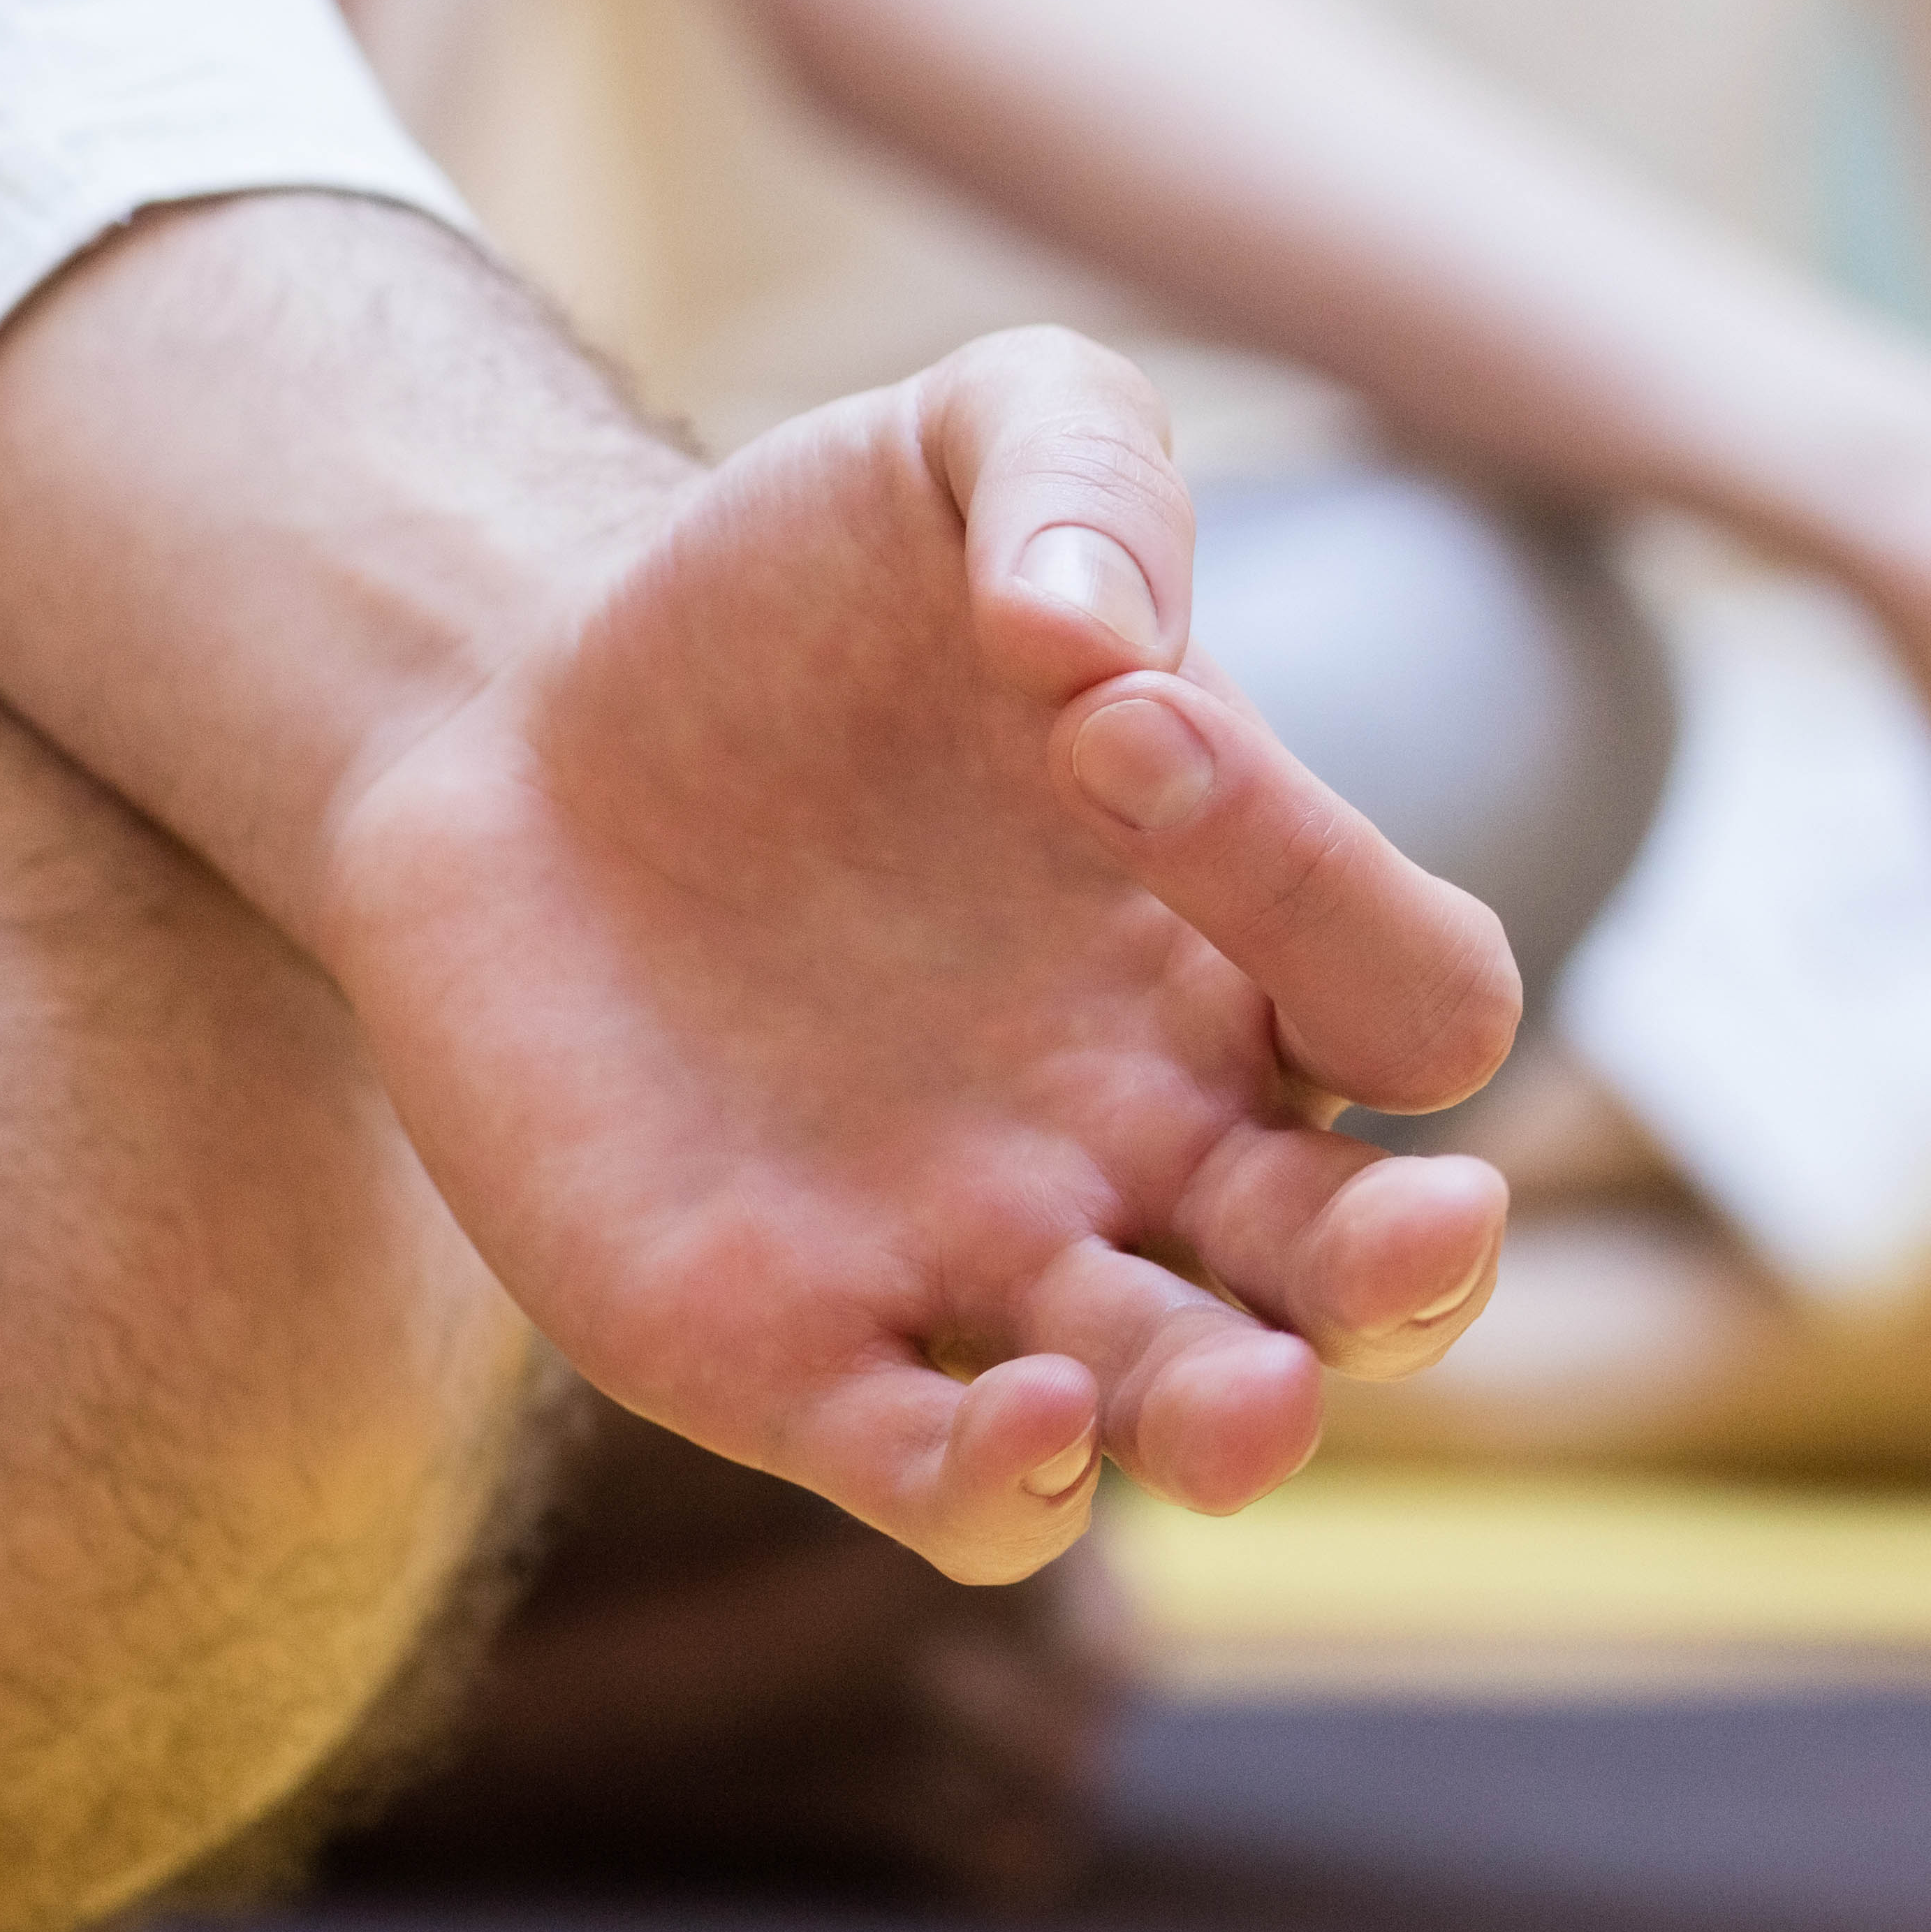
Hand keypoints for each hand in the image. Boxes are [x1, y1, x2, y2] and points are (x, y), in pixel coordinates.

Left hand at [316, 330, 1523, 1581]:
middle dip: (1423, 1280)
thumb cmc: (797, 586)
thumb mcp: (971, 439)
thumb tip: (1094, 644)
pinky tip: (1017, 1428)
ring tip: (1245, 1403)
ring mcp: (984, 1251)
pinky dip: (1012, 1492)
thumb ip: (1086, 470)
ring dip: (1247, 1423)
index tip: (1107, 723)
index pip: (1412, 990)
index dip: (1315, 874)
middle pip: (1377, 1273)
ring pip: (1189, 1406)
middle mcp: (1160, 1126)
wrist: (507, 711)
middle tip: (1421, 1235)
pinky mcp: (783, 1346)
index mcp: (1251, 944)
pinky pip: (947, 1478)